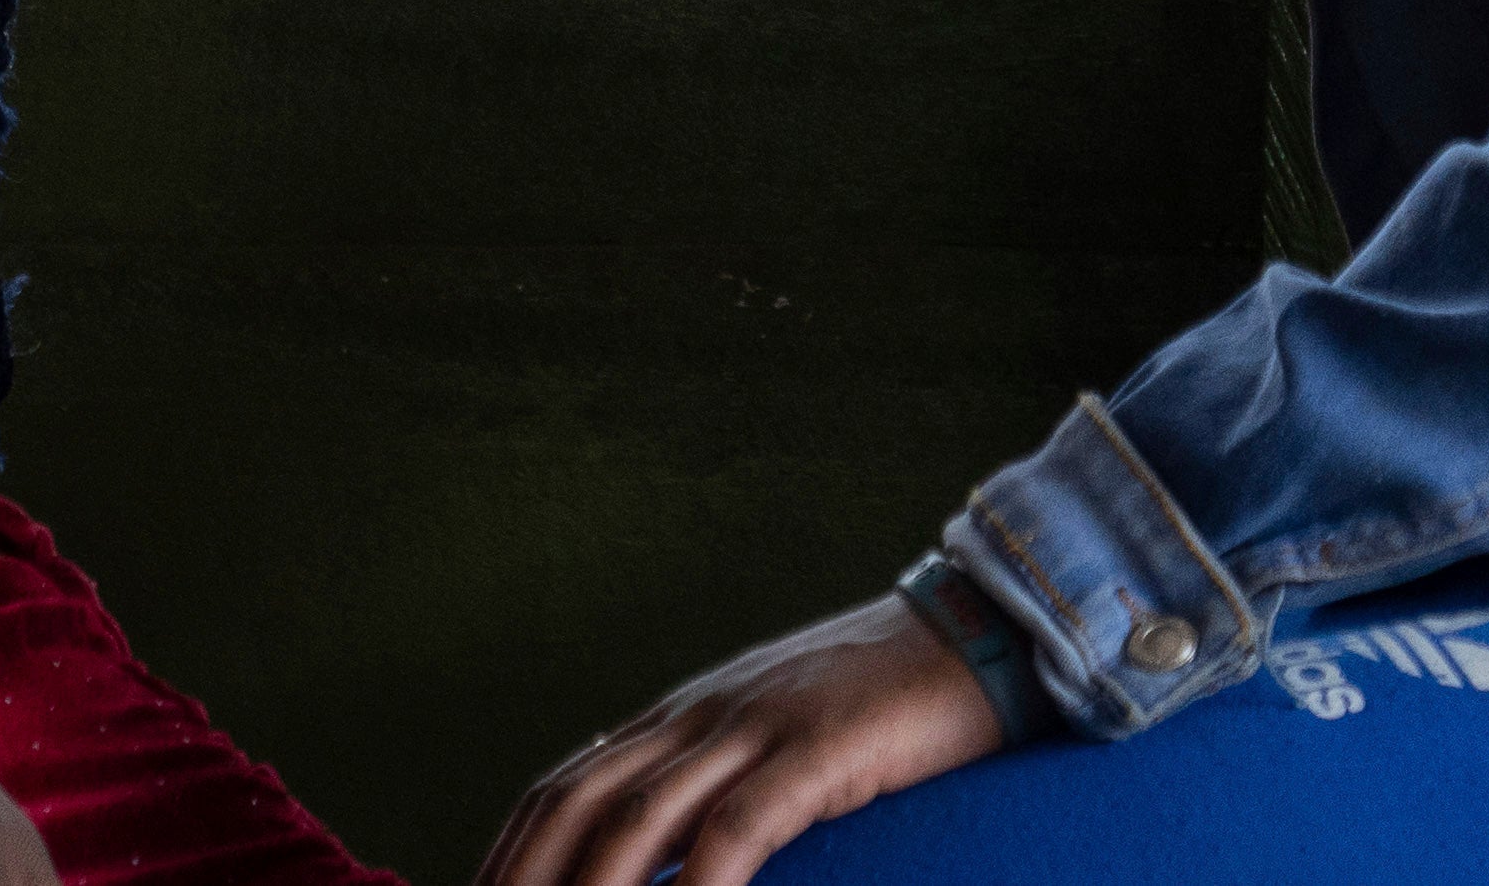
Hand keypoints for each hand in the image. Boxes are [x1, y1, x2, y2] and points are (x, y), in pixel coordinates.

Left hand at [480, 597, 999, 885]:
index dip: (510, 855)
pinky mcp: (816, 750)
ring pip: (637, 823)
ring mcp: (755, 727)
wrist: (978, 628)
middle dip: (528, 881)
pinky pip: (736, 830)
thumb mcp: (776, 734)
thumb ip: (712, 783)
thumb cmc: (882, 699)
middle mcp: (700, 716)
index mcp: (683, 715)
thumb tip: (655, 851)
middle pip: (576, 805)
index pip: (562, 787)